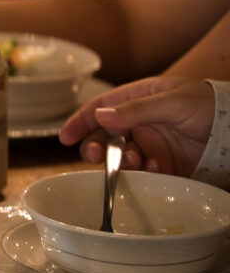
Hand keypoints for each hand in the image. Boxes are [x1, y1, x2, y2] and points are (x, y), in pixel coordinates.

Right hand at [58, 75, 214, 176]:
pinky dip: (143, 173)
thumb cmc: (207, 104)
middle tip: (97, 157)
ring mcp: (149, 143)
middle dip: (96, 148)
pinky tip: (155, 168)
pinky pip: (142, 172)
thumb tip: (100, 115)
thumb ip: (135, 110)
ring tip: (134, 161)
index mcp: (135, 99)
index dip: (80, 122)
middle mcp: (137, 122)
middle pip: (103, 137)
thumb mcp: (171, 101)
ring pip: (119, 156)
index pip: (99, 109)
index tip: (64, 137)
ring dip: (120, 161)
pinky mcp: (162, 164)